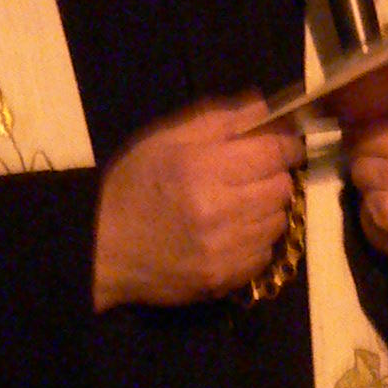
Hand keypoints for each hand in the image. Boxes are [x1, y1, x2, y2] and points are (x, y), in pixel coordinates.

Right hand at [94, 99, 303, 308]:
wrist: (102, 249)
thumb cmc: (131, 187)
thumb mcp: (164, 140)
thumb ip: (218, 120)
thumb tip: (266, 108)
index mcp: (202, 168)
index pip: (273, 152)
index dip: (285, 144)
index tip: (283, 144)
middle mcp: (220, 211)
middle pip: (282, 188)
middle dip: (274, 176)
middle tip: (252, 175)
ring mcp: (225, 251)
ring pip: (278, 222)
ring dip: (267, 209)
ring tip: (240, 204)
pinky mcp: (225, 279)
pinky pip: (264, 254)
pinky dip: (256, 240)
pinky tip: (232, 232)